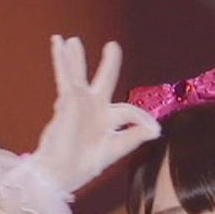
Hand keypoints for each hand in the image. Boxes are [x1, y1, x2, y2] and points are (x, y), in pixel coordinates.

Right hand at [32, 36, 160, 192]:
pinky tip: (57, 43)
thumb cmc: (84, 165)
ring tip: (73, 41)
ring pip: (80, 74)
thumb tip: (156, 128)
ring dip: (76, 58)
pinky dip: (61, 60)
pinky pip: (66, 75)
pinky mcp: (68, 99)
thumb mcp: (115, 149)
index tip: (154, 130)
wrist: (60, 172)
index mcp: (107, 121)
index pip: (129, 111)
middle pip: (105, 80)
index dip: (143, 120)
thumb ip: (134, 136)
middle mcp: (94, 109)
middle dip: (109, 64)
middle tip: (112, 45)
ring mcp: (79, 103)